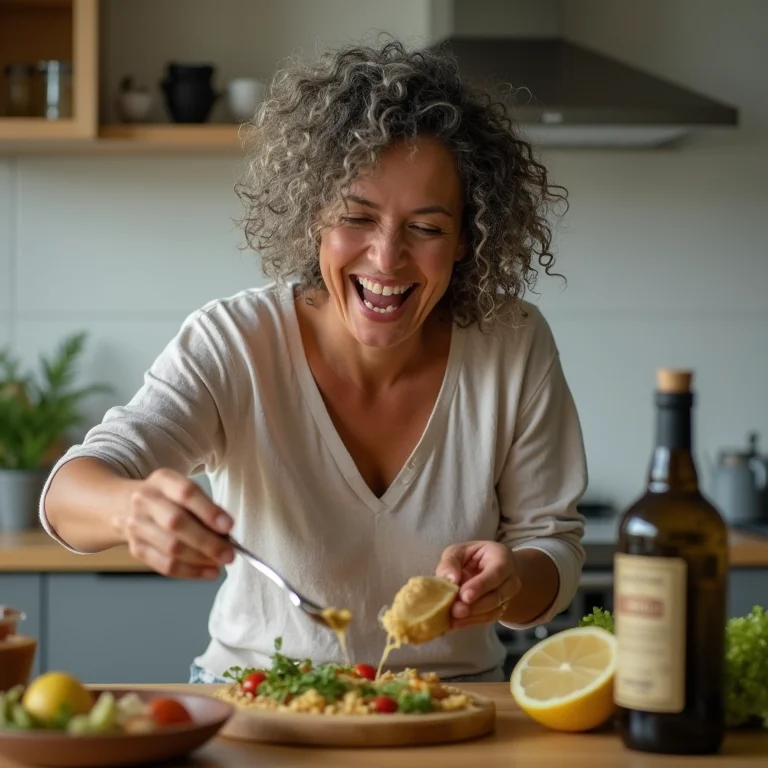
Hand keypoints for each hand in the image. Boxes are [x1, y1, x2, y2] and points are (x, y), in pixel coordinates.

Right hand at [119, 468, 234, 578]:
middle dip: (207, 542)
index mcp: (163, 480)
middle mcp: (145, 500)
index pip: (186, 493)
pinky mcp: (136, 548)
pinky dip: (190, 571)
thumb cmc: (166, 498)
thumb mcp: (182, 489)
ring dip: (201, 559)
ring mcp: (137, 525)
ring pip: (171, 548)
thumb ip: (204, 507)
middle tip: (229, 554)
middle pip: (176, 523)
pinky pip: (165, 565)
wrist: (123, 504)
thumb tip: (227, 534)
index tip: (229, 526)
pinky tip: (208, 572)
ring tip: (221, 563)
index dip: (209, 511)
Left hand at [435, 541, 520, 628]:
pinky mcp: (499, 610)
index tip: (464, 596)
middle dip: (475, 605)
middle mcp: (510, 579)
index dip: (481, 585)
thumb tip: (450, 579)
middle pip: (497, 595)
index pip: (496, 573)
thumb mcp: (458, 552)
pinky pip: (488, 619)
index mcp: (502, 557)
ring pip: (493, 610)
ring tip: (452, 619)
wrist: (483, 569)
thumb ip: (451, 563)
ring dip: (472, 616)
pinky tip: (455, 624)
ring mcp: (507, 597)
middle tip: (455, 610)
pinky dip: (471, 622)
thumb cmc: (470, 557)